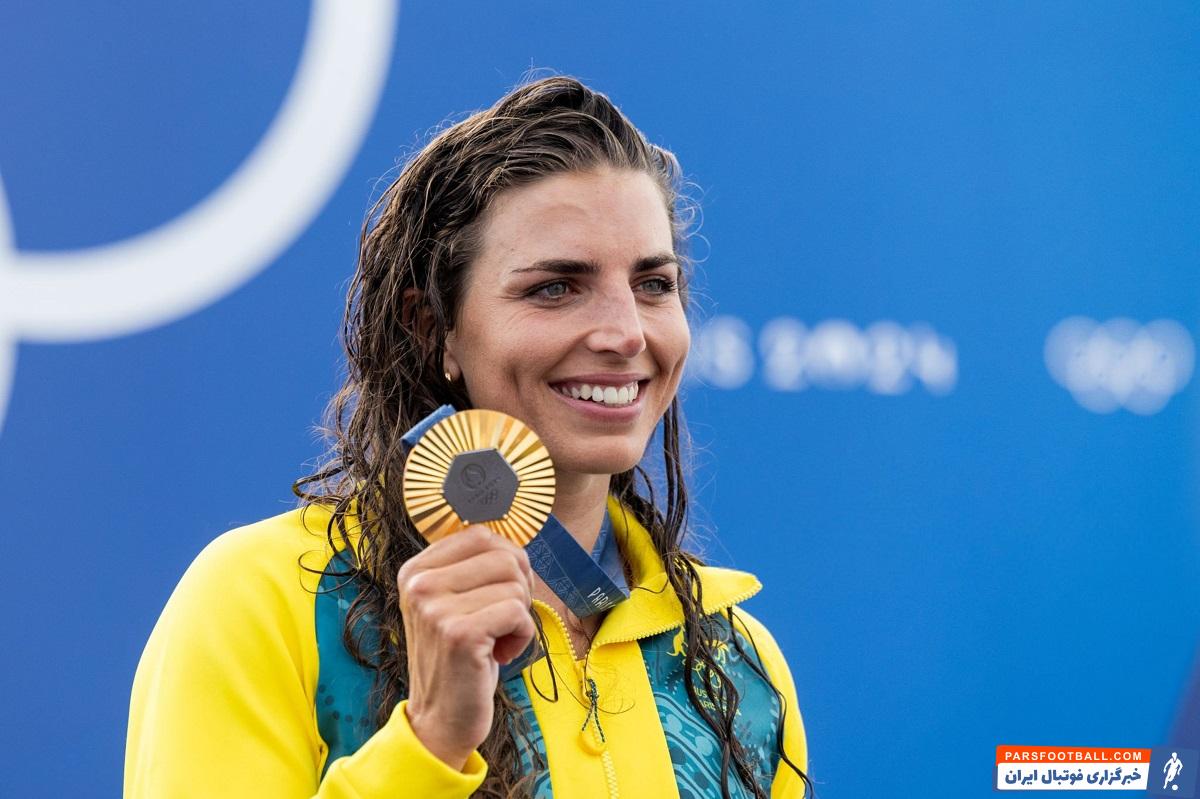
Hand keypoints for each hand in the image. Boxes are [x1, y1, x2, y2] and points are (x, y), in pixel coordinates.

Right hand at [397, 525, 535, 769]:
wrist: (440, 718)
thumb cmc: (458, 657)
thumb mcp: (453, 603)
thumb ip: (472, 568)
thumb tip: (513, 538)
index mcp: (415, 570)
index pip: (481, 535)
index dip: (507, 562)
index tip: (497, 595)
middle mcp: (419, 584)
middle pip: (504, 556)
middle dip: (519, 589)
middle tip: (501, 621)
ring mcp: (436, 608)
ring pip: (516, 584)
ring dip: (519, 617)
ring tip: (495, 640)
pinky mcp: (460, 633)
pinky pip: (519, 613)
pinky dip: (522, 637)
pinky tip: (499, 655)